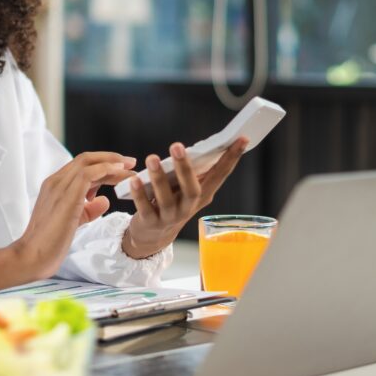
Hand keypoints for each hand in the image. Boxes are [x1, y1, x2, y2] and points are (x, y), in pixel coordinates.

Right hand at [0, 152, 134, 295]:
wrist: (32, 257)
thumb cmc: (49, 244)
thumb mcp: (74, 221)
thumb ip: (88, 209)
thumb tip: (104, 200)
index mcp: (54, 186)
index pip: (81, 166)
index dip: (103, 164)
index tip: (121, 167)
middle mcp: (55, 182)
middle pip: (85, 159)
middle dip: (110, 158)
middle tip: (131, 162)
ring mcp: (58, 187)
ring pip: (88, 163)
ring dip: (112, 163)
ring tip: (130, 168)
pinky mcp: (66, 197)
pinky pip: (88, 174)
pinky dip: (106, 170)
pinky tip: (119, 173)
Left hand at [123, 138, 247, 258]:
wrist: (153, 237)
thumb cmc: (171, 203)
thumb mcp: (186, 190)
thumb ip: (192, 173)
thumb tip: (195, 148)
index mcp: (203, 195)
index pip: (221, 175)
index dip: (232, 157)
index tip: (242, 138)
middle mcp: (189, 207)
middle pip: (192, 189)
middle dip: (185, 167)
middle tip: (177, 145)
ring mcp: (170, 217)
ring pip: (166, 199)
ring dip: (158, 178)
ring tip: (152, 159)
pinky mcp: (151, 223)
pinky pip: (145, 208)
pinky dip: (139, 194)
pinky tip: (133, 180)